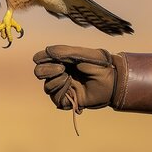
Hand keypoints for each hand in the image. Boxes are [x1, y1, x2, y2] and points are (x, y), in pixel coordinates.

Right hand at [33, 45, 151, 119]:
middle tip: (62, 68)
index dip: (41, 58)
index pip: (40, 59)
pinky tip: (70, 86)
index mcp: (60, 61)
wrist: (112, 80)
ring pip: (46, 86)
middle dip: (47, 70)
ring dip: (55, 81)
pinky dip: (60, 91)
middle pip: (39, 73)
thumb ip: (63, 51)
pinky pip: (55, 98)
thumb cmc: (99, 64)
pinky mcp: (68, 100)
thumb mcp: (81, 53)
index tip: (53, 57)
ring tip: (68, 78)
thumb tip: (46, 51)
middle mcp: (59, 74)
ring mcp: (63, 87)